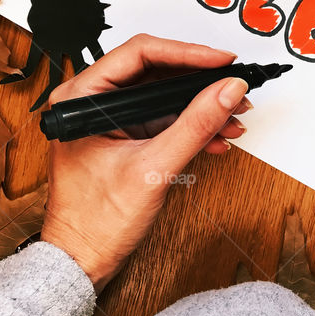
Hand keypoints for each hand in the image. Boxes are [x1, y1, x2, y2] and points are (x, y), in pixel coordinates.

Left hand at [40, 34, 249, 291]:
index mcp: (81, 97)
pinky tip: (218, 135)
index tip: (222, 61)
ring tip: (233, 116)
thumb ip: (195, 125)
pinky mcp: (125, 134)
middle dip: (200, 81)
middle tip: (233, 85)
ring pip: (165, 94)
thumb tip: (227, 91)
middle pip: (156, 70)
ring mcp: (109, 118)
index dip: (188, 53)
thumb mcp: (153, 168)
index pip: (140, 54)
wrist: (82, 262)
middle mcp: (92, 101)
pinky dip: (193, 124)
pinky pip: (165, 117)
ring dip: (202, 105)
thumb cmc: (94, 222)